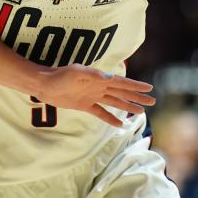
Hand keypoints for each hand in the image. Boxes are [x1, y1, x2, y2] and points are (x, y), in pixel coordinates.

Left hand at [33, 64, 154, 126]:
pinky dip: (110, 118)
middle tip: (152, 101)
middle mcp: (99, 87)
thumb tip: (109, 77)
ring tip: (141, 111)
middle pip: (123, 93)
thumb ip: (92, 75)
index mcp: (100, 78)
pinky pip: (101, 113)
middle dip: (137, 97)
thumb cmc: (59, 76)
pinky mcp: (85, 105)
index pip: (122, 83)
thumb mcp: (76, 72)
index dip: (136, 86)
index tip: (149, 88)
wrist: (44, 84)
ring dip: (128, 106)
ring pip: (115, 102)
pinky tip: (120, 124)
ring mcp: (92, 96)